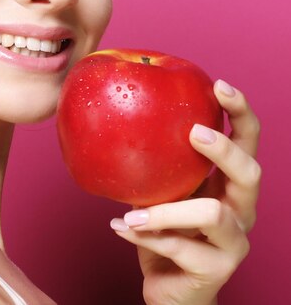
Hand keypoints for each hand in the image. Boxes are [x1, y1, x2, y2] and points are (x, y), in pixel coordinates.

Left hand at [109, 79, 260, 304]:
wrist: (168, 288)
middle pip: (251, 173)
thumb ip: (155, 164)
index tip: (219, 86)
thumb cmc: (164, 232)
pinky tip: (121, 228)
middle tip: (194, 133)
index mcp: (227, 185)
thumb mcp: (160, 191)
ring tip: (132, 212)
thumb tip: (119, 114)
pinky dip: (145, 235)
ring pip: (213, 214)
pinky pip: (179, 246)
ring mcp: (233, 243)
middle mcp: (239, 210)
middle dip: (224, 150)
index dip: (240, 113)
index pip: (247, 142)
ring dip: (166, 210)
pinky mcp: (216, 270)